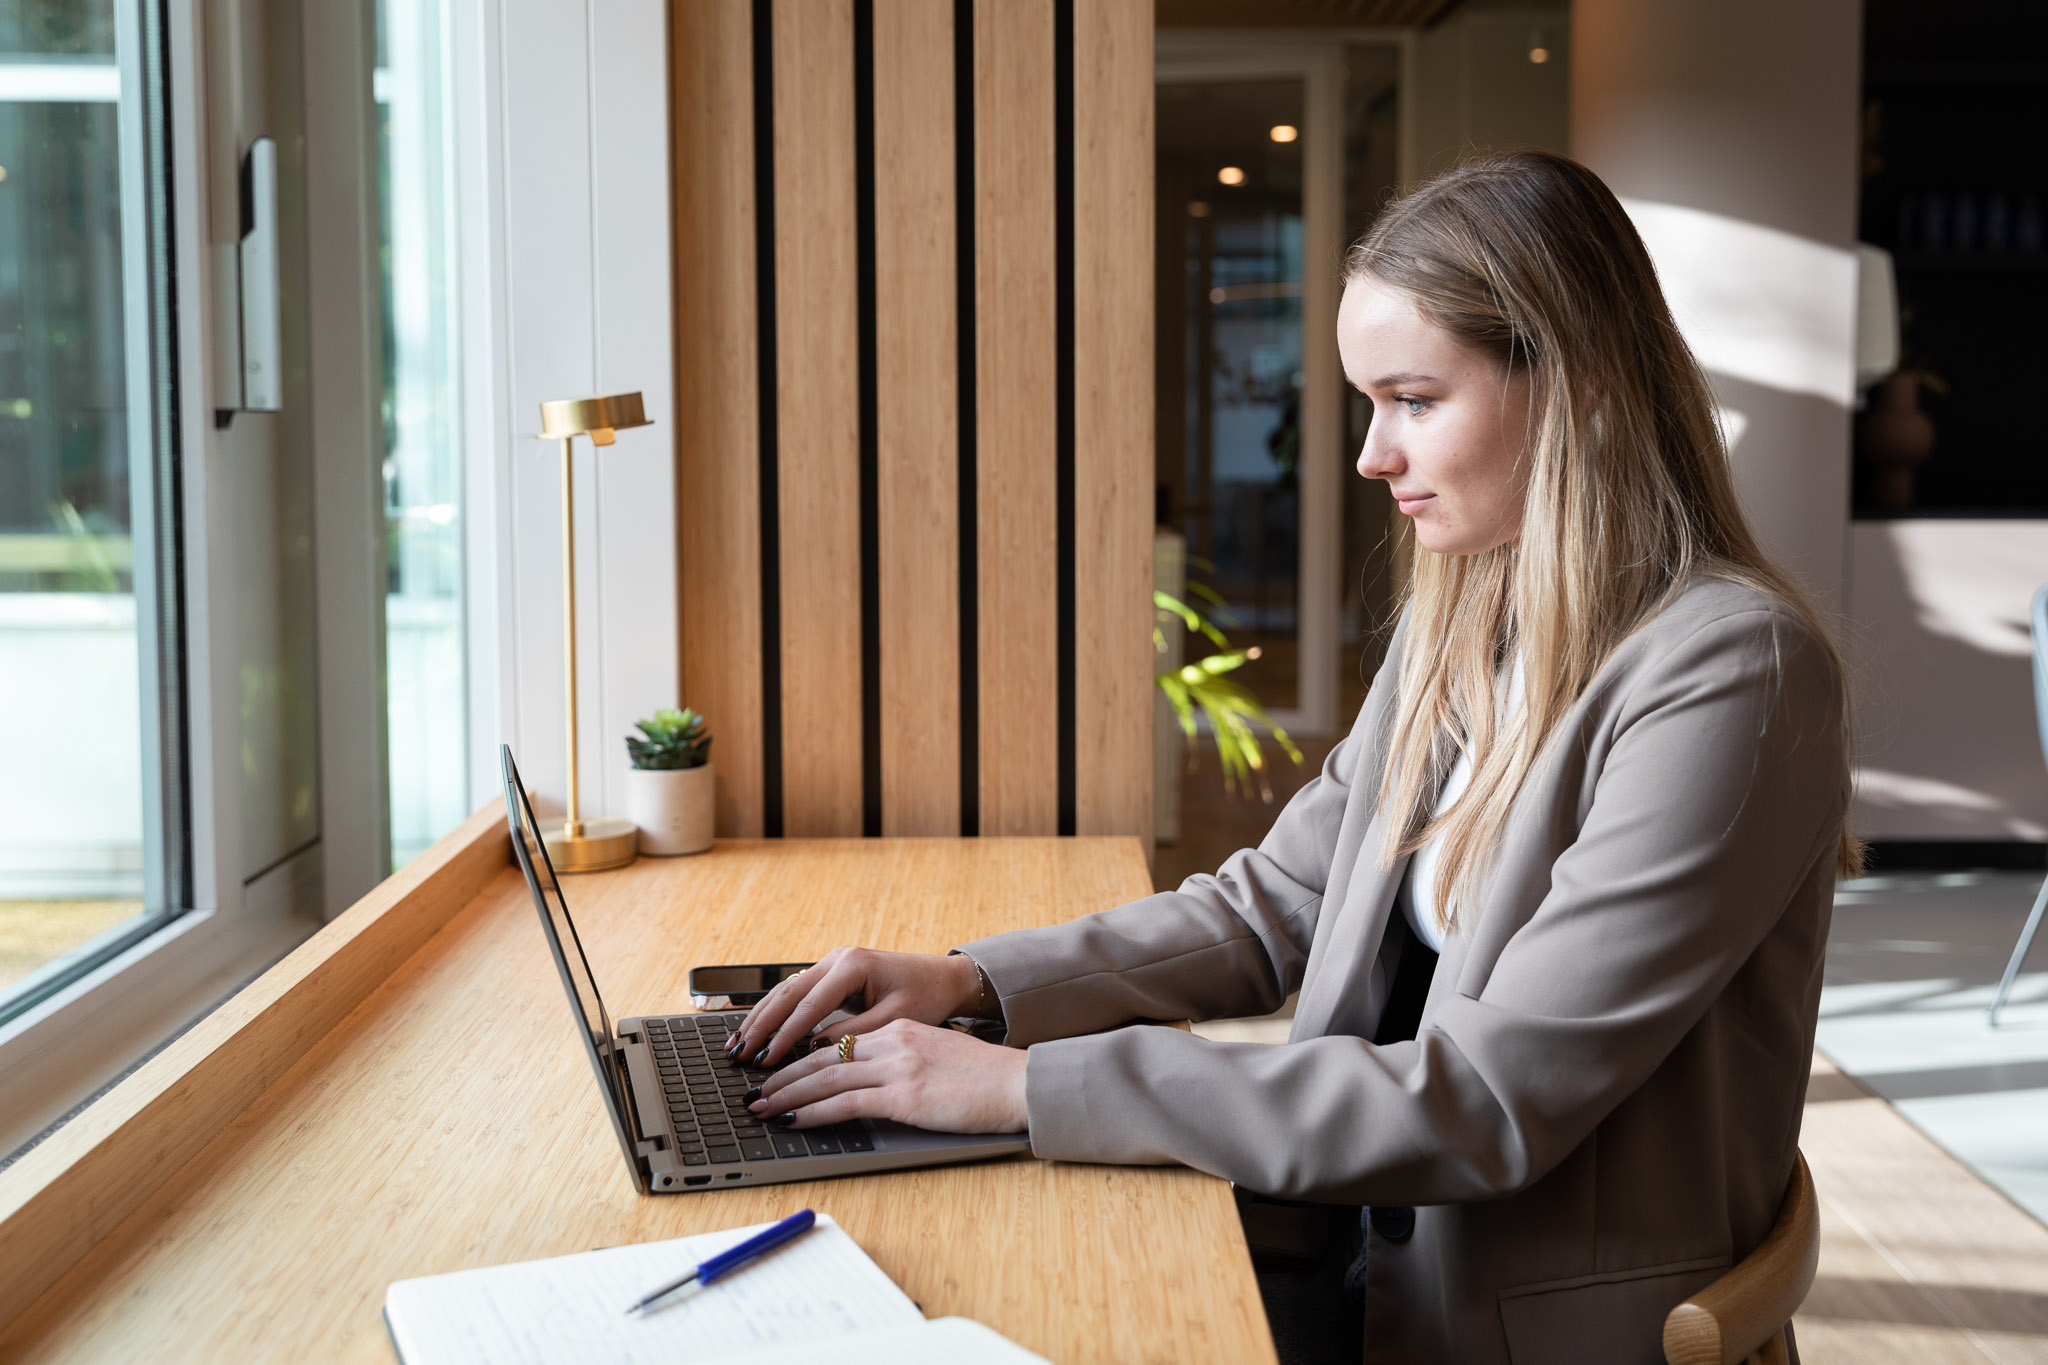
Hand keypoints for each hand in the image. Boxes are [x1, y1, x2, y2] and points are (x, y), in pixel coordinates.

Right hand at [726, 946, 980, 1066]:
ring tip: (736, 1046)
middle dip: (760, 1026)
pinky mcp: (831, 974)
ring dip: (759, 1018)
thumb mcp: (895, 1019)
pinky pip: (795, 993)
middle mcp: (837, 959)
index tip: (765, 1059)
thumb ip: (855, 1033)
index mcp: (853, 965)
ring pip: (785, 991)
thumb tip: (816, 1048)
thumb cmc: (926, 996)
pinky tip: (756, 1032)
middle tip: (737, 1054)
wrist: (943, 977)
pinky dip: (774, 1013)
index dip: (784, 1034)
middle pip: (787, 993)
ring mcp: (832, 963)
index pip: (809, 1004)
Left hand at [749, 1018, 1027, 1132]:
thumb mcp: (939, 1056)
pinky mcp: (904, 1095)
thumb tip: (875, 1081)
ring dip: (787, 1095)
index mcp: (901, 1030)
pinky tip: (794, 1119)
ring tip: (761, 1108)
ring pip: (826, 1079)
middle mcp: (893, 1041)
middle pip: (823, 1057)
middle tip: (755, 1091)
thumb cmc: (986, 1078)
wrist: (1018, 1083)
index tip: (779, 1072)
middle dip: (783, 1076)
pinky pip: (846, 1103)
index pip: (838, 1043)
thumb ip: (905, 1060)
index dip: (802, 1059)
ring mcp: (898, 1067)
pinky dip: (814, 1112)